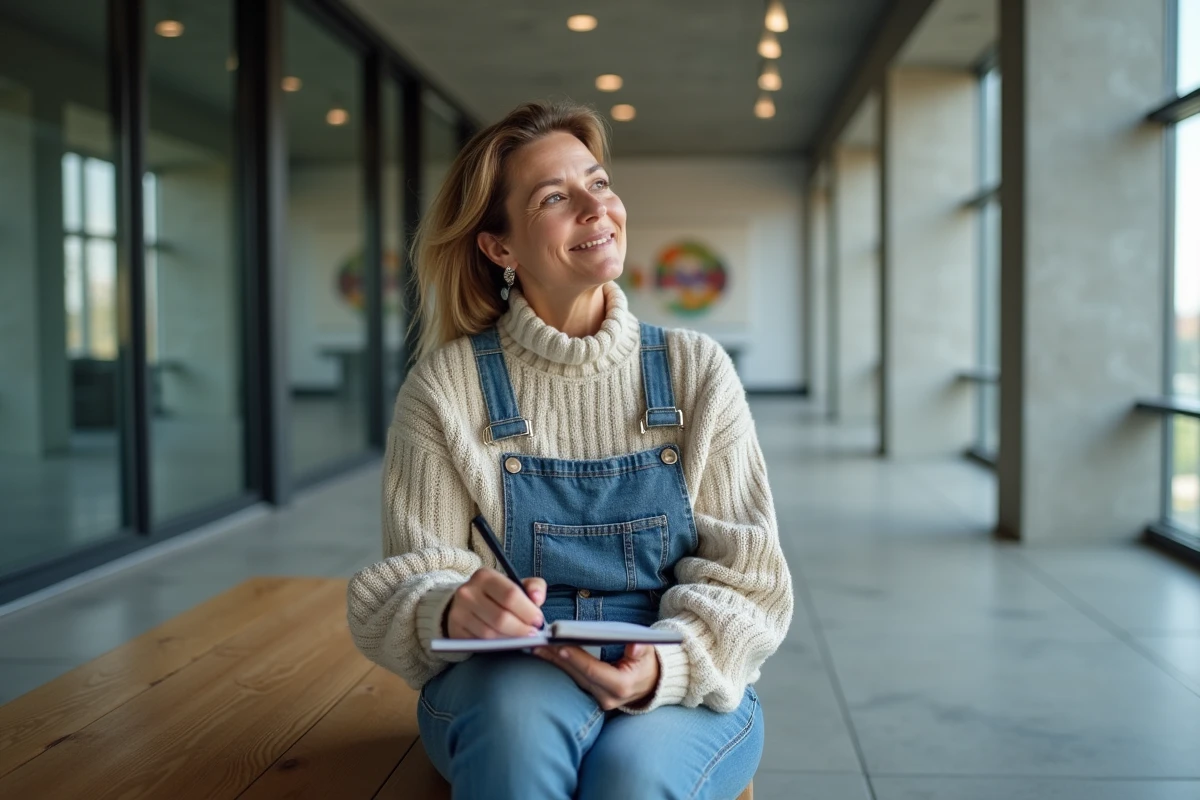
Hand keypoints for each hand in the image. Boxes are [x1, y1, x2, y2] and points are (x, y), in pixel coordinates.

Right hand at [446, 569, 545, 638]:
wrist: (466, 602)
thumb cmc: (496, 594)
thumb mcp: (515, 584)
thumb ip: (533, 587)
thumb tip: (537, 597)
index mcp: (485, 576)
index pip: (510, 595)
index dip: (528, 611)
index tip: (538, 621)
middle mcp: (468, 592)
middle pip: (501, 618)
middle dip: (521, 629)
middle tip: (532, 634)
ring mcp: (459, 612)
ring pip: (490, 634)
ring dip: (510, 640)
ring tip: (520, 639)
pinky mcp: (455, 630)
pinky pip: (480, 643)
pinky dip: (495, 646)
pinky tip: (504, 642)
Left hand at [534, 643, 659, 710]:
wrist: (650, 684)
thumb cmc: (647, 664)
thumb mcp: (648, 653)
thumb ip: (642, 648)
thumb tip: (636, 646)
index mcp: (621, 686)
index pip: (593, 671)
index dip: (576, 658)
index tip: (560, 645)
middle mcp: (608, 697)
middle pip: (578, 675)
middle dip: (559, 658)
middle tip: (541, 642)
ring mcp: (599, 700)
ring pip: (573, 679)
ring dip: (555, 662)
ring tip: (538, 648)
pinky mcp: (593, 697)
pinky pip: (574, 681)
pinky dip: (562, 667)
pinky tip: (547, 656)